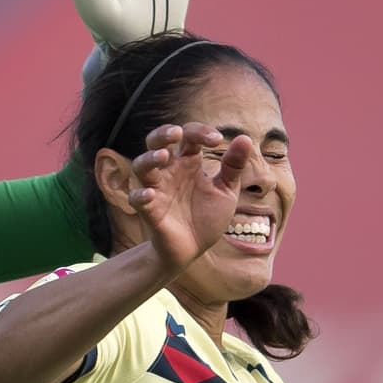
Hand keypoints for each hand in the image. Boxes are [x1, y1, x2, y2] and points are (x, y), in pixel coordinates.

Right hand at [128, 122, 251, 273]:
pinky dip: (140, 195)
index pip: (189, 136)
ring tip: (163, 157)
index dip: (201, 132)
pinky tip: (150, 194)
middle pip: (156, 142)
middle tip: (176, 133)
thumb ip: (233, 166)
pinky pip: (136, 199)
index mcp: (188, 162)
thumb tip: (245, 138)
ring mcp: (157, 190)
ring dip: (149, 159)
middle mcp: (170, 171)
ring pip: (141, 166)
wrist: (194, 250)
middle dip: (163, 134)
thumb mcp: (226, 190)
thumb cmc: (207, 216)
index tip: (217, 140)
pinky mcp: (149, 211)